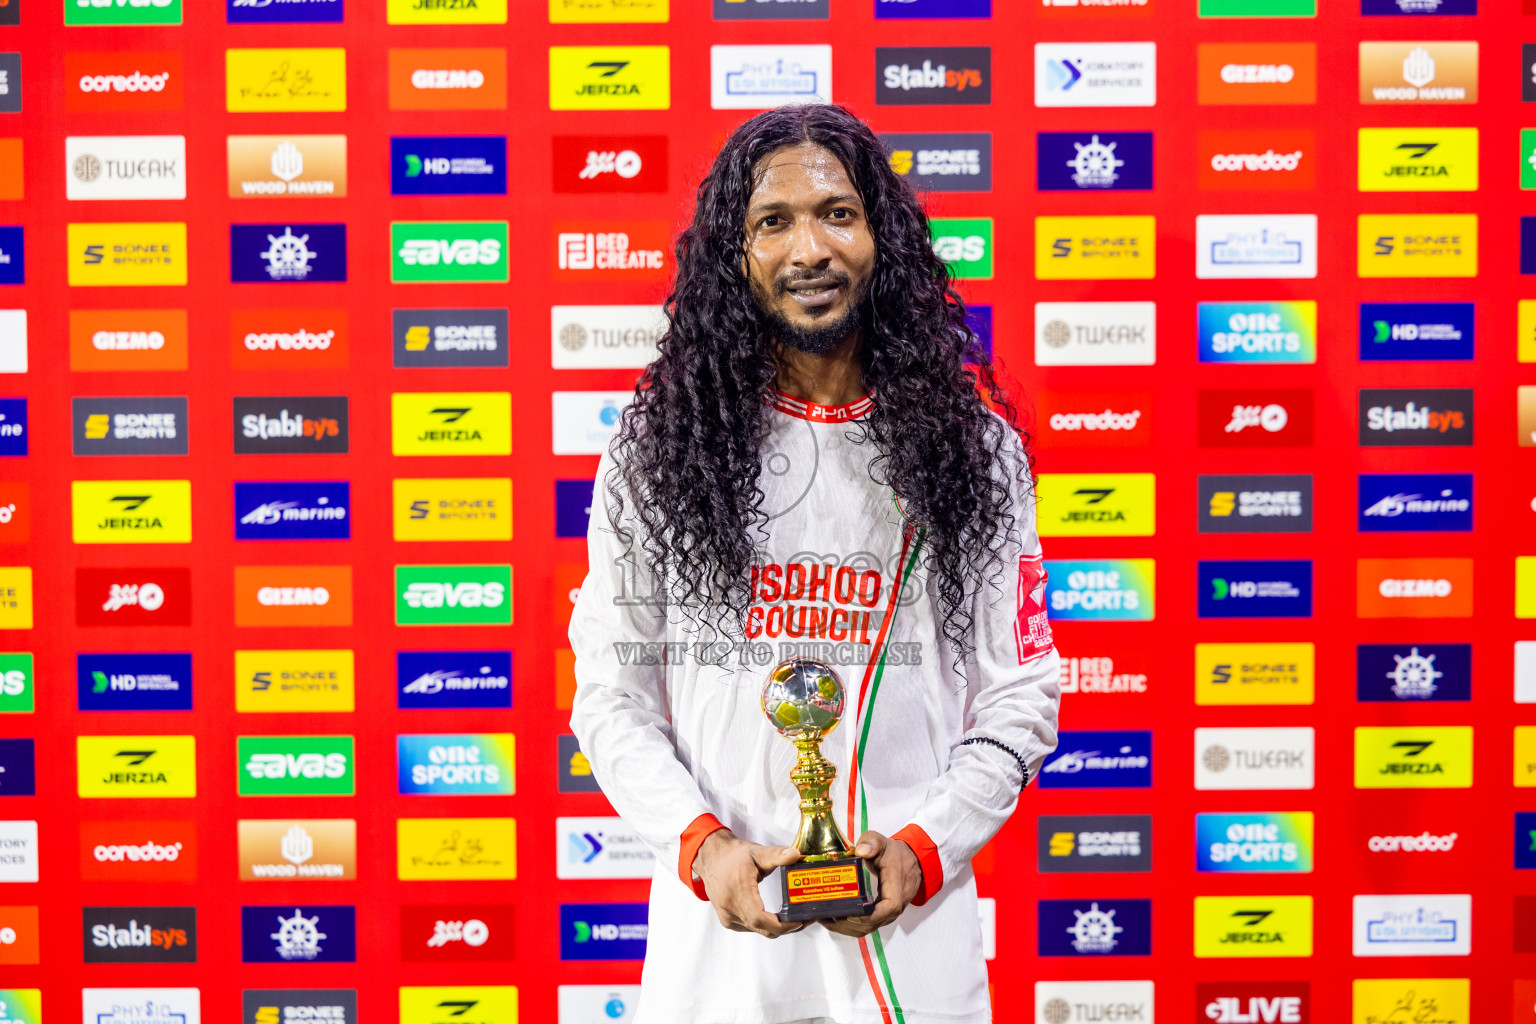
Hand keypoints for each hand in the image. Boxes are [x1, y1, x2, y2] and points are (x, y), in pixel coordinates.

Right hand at [692, 829, 806, 937]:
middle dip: (786, 928)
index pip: (759, 919)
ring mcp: (728, 917)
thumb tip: (795, 855)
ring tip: (794, 918)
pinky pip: (751, 928)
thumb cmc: (732, 855)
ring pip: (758, 931)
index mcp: (737, 892)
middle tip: (804, 919)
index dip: (781, 925)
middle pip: (762, 929)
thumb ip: (776, 855)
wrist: (711, 857)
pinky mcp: (728, 920)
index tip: (798, 921)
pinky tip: (777, 918)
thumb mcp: (756, 853)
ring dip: (776, 928)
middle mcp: (730, 908)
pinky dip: (765, 926)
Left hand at [819, 831, 922, 938]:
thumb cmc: (895, 853)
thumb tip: (860, 851)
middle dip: (851, 923)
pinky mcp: (885, 913)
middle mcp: (897, 901)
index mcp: (896, 883)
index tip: (852, 914)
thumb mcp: (882, 841)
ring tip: (828, 920)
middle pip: (876, 922)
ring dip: (850, 927)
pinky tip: (838, 921)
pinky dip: (854, 926)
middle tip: (829, 916)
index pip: (890, 907)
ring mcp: (892, 910)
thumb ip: (871, 842)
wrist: (910, 860)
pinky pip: (871, 924)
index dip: (871, 915)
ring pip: (873, 927)